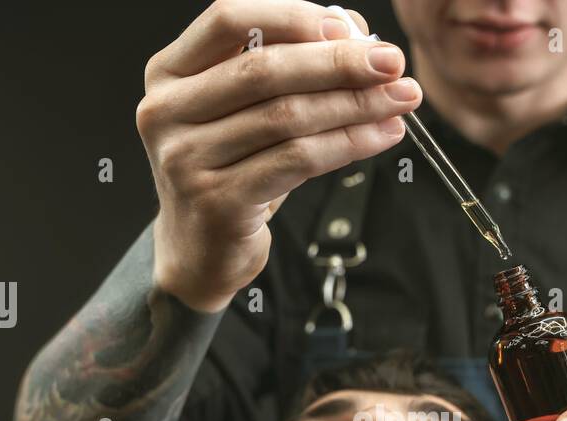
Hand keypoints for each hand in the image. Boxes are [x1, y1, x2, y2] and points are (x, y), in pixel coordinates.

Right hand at [136, 0, 420, 311]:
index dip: (293, 17)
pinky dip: (348, 144)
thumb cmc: (230, 171)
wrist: (200, 251)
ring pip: (287, 117)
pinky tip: (381, 135)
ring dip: (355, 105)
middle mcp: (166, 112)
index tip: (352, 30)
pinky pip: (297, 161)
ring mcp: (186, 159)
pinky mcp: (218, 202)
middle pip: (264, 70)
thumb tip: (354, 36)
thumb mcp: (244, 111)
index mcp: (169, 73)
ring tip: (399, 100)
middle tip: (392, 63)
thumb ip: (285, 68)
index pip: (228, 20)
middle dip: (339, 63)